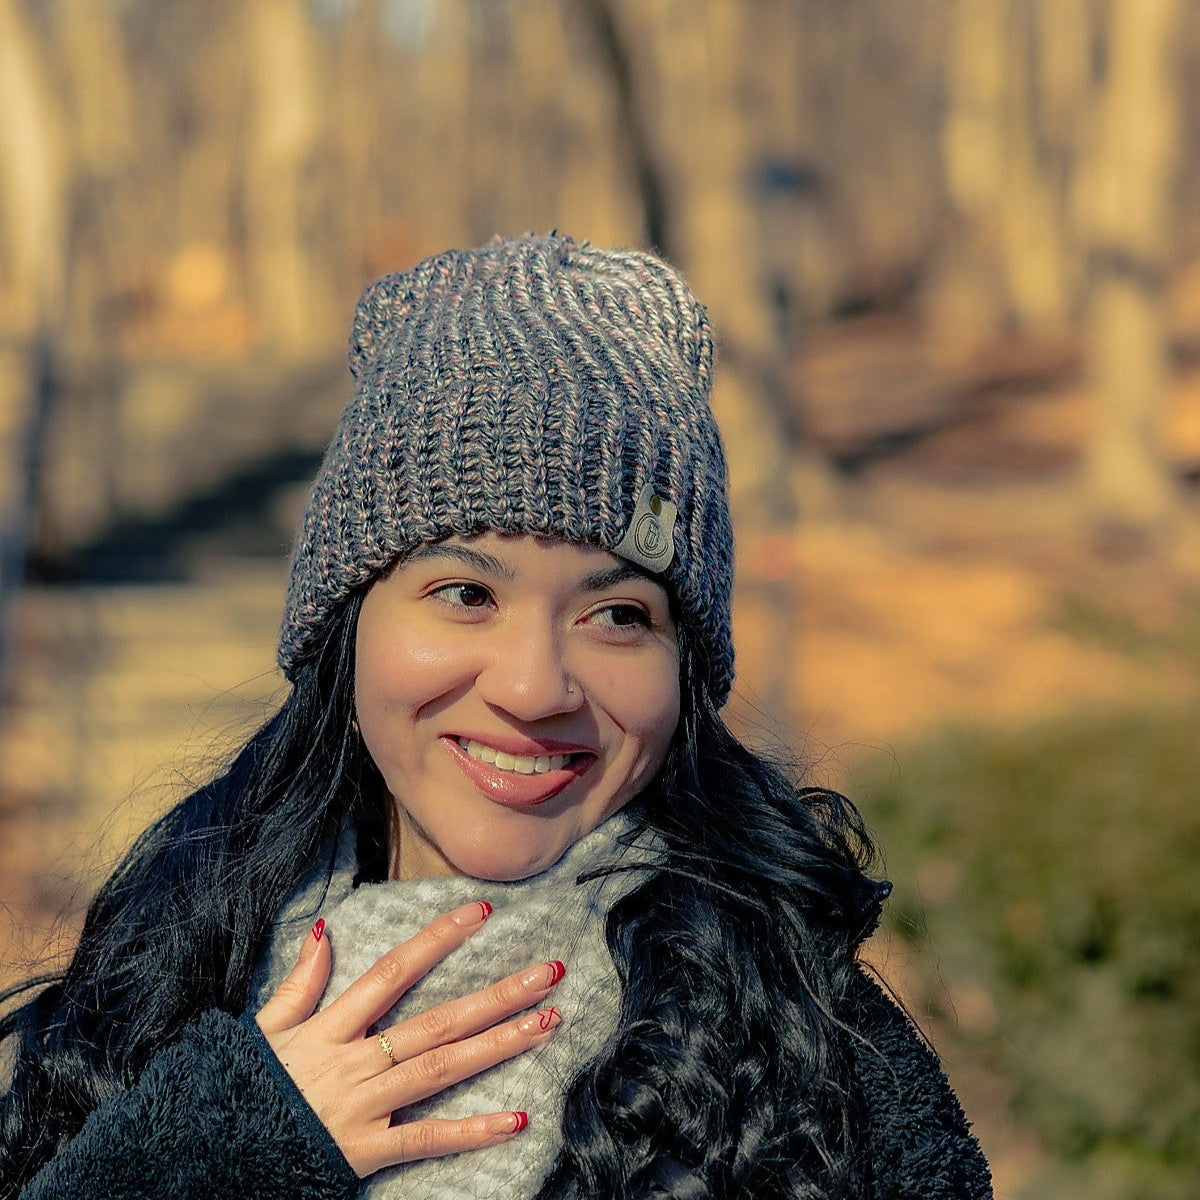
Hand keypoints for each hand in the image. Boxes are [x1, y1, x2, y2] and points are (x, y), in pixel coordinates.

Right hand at [255, 900, 563, 1176]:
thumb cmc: (244, 1090)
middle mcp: (354, 1061)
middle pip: (437, 1021)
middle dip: (497, 994)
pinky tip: (518, 1118)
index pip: (394, 971)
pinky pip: (426, 1140)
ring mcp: (363, 1106)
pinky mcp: (365, 1151)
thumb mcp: (264, 1029)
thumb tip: (324, 929)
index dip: (438, 939)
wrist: (208, 1156)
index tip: (482, 912)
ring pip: (441, 1070)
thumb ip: (300, 982)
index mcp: (330, 1027)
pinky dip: (471, 1131)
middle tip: (549, 971)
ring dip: (499, 1045)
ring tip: (548, 1021)